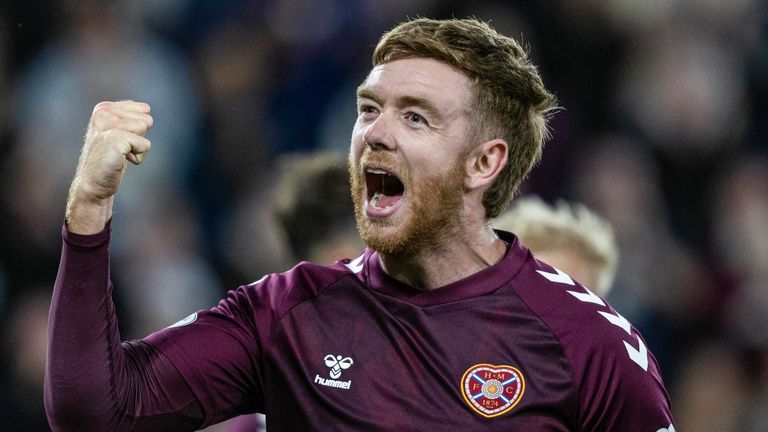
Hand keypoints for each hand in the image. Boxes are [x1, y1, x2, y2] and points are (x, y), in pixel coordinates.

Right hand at [66, 101, 152, 233]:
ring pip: (146, 129)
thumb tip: (147, 108)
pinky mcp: (115, 139)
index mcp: (103, 108)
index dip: (138, 131)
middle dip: (139, 138)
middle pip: (146, 119)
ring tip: (120, 155)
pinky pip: (145, 145)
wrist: (93, 184)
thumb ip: (130, 117)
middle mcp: (103, 113)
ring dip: (138, 148)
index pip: (144, 110)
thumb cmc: (109, 160)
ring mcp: (108, 125)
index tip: (121, 142)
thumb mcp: (118, 132)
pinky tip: (121, 162)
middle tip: (120, 150)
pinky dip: (138, 158)